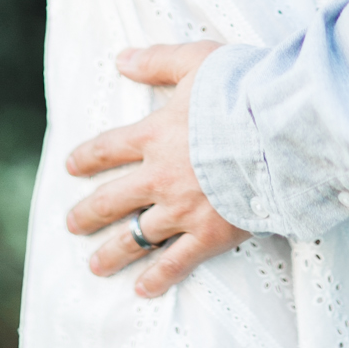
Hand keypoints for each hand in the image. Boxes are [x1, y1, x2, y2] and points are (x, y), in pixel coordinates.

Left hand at [65, 41, 248, 296]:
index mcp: (153, 135)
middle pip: (112, 199)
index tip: (71, 167)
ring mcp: (182, 209)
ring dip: (112, 252)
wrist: (277, 130)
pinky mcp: (209, 234)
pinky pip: (176, 262)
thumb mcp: (196, 61)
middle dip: (88, 213)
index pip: (108, 149)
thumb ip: (157, 61)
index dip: (86, 158)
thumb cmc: (241, 90)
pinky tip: (142, 289)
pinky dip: (158, 277)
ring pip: (136, 236)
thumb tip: (122, 59)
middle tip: (72, 223)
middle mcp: (159, 176)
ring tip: (95, 265)